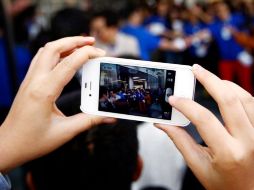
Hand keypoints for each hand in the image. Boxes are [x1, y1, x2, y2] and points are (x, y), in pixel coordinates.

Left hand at [0, 36, 114, 171]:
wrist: (8, 145)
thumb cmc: (32, 141)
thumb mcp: (65, 132)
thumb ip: (90, 121)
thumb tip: (108, 117)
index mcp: (44, 91)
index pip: (68, 63)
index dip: (87, 54)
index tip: (101, 53)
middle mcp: (35, 81)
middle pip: (53, 48)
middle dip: (74, 40)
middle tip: (91, 41)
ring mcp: (29, 80)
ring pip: (45, 51)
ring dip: (64, 44)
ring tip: (80, 46)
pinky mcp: (28, 83)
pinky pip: (41, 59)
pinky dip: (55, 52)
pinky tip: (64, 58)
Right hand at [156, 64, 253, 189]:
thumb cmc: (224, 184)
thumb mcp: (198, 166)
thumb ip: (180, 141)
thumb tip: (162, 123)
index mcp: (229, 153)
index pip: (204, 119)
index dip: (185, 105)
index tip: (173, 98)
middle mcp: (249, 141)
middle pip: (229, 99)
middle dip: (209, 80)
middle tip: (195, 69)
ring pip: (245, 97)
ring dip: (225, 84)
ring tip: (209, 78)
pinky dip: (239, 93)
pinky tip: (227, 91)